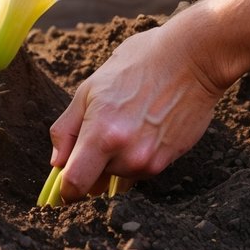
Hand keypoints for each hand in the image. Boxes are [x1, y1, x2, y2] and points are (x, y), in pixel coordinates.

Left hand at [49, 22, 228, 200]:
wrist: (191, 60)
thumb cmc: (139, 64)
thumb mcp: (90, 88)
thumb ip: (67, 129)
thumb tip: (57, 162)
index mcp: (102, 135)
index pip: (75, 185)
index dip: (65, 189)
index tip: (63, 184)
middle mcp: (127, 155)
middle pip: (96, 181)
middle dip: (92, 165)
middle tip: (102, 132)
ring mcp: (150, 161)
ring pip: (119, 175)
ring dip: (116, 159)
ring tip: (129, 121)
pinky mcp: (168, 161)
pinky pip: (140, 169)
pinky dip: (137, 155)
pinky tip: (146, 125)